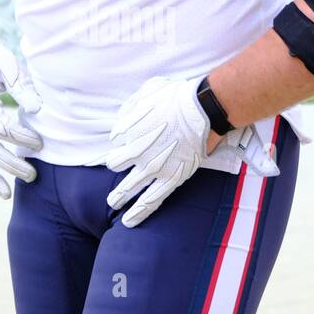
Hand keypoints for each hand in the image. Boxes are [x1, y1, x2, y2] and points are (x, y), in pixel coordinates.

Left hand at [106, 76, 208, 227]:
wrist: (203, 109)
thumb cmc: (177, 96)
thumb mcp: (146, 92)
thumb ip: (131, 109)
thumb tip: (121, 124)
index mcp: (127, 130)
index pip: (115, 143)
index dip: (120, 142)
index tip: (127, 144)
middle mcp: (135, 151)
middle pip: (115, 164)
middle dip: (113, 167)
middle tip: (111, 168)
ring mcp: (152, 167)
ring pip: (128, 188)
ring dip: (119, 197)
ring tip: (114, 203)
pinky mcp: (170, 179)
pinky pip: (151, 200)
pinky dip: (138, 212)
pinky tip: (128, 221)